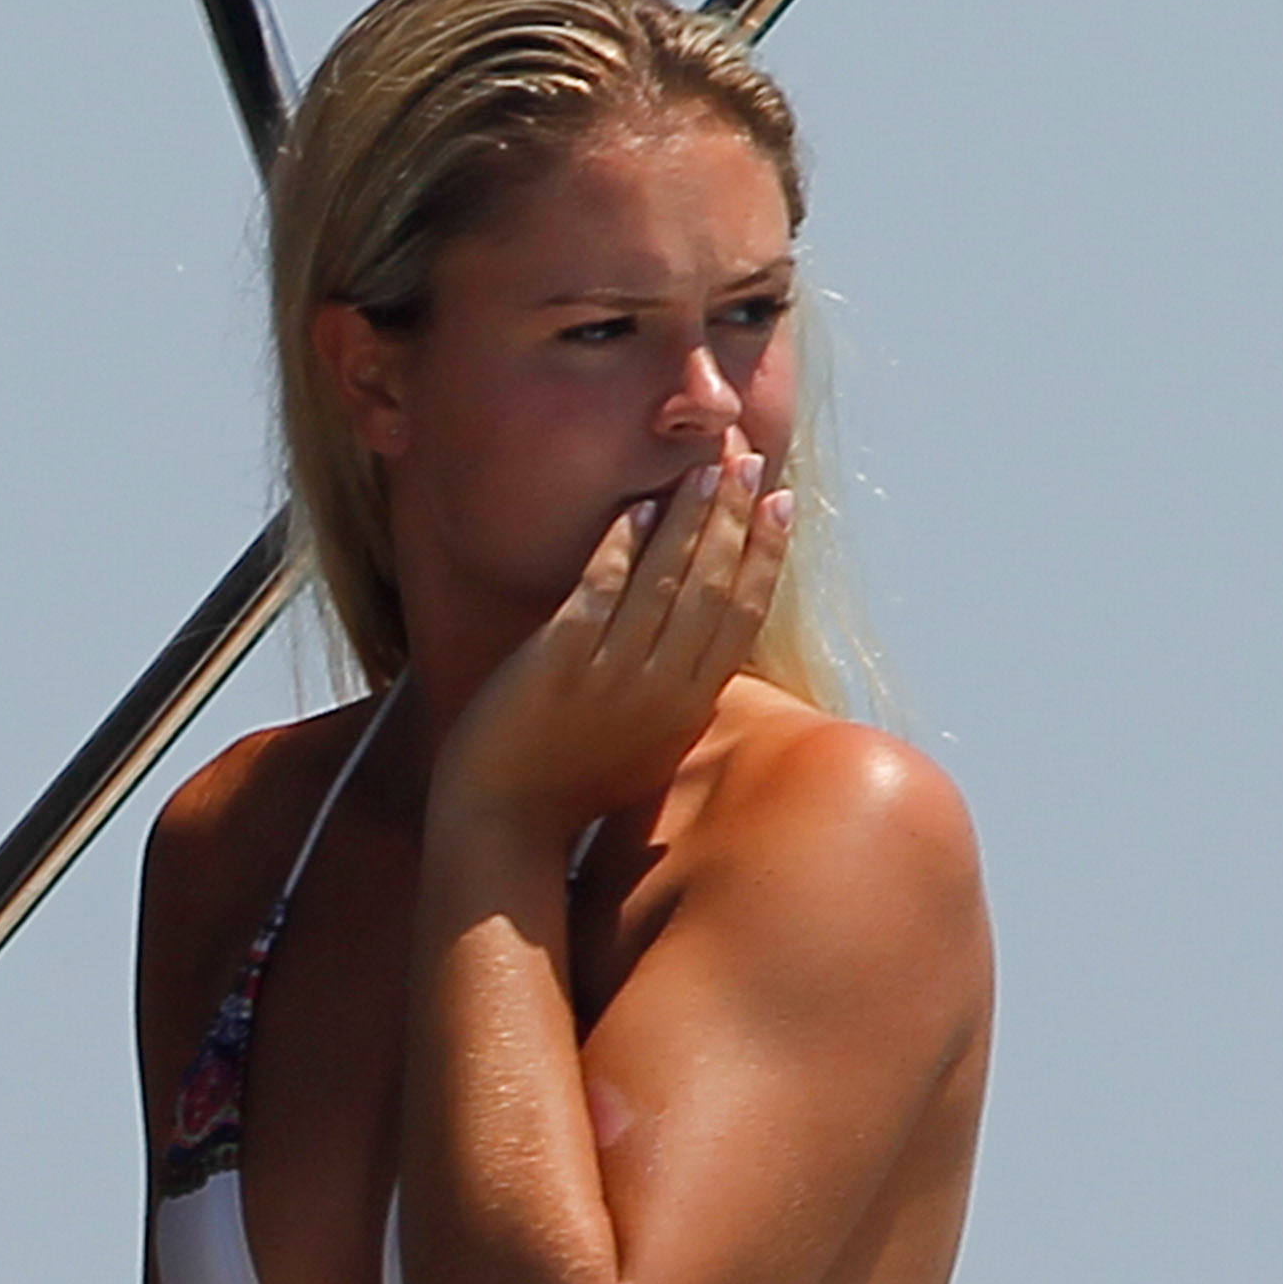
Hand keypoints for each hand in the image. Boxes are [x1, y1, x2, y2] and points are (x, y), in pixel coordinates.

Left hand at [434, 434, 795, 832]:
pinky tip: (636, 511)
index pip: (743, 615)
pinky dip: (621, 548)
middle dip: (733, 518)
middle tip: (747, 462)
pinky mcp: (557, 666)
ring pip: (664, 584)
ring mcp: (610, 679)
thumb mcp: (646, 740)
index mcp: (689, 707)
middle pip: (712, 588)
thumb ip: (677, 687)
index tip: (780, 503)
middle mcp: (661, 692)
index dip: (765, 554)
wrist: (501, 821)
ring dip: (688, 520)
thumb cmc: (570, 779)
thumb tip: (704, 632)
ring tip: (703, 471)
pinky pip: (598, 593)